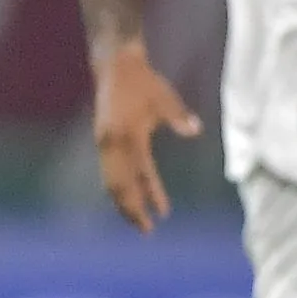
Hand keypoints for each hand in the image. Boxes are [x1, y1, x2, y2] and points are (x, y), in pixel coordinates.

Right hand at [90, 42, 199, 231]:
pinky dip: (118, 189)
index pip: (142, 172)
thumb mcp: (165, 97)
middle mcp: (111, 143)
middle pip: (119, 185)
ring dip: (122, 203)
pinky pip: (109, 172)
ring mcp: (103, 143)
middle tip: (146, 231)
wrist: (114, 66)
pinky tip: (129, 201)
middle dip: (131, 209)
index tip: (163, 214)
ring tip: (137, 222)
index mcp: (127, 134)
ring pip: (110, 182)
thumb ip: (178, 116)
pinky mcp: (102, 142)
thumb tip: (194, 130)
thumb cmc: (144, 82)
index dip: (151, 195)